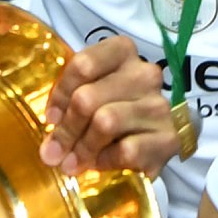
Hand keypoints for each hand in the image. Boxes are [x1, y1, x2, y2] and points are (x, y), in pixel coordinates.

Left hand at [43, 34, 183, 176]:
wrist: (157, 138)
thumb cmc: (117, 109)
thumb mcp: (95, 94)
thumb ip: (70, 107)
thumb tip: (50, 149)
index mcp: (123, 53)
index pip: (83, 64)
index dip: (60, 94)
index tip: (52, 117)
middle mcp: (145, 74)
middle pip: (87, 98)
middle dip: (66, 130)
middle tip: (54, 152)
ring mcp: (159, 106)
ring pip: (105, 123)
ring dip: (82, 148)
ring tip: (71, 163)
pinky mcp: (168, 138)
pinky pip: (126, 150)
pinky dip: (106, 160)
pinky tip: (99, 164)